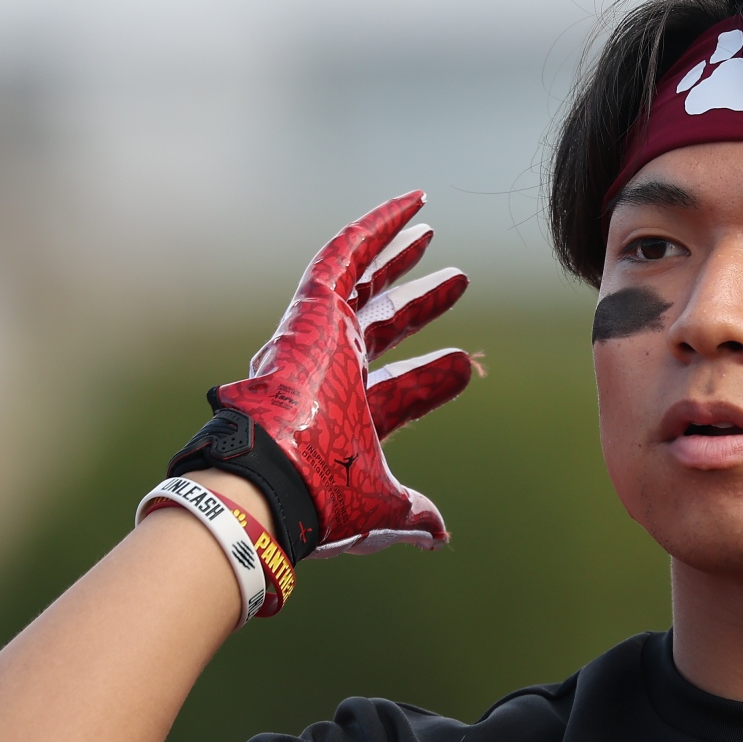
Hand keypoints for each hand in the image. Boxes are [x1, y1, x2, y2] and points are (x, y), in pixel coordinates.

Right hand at [191, 192, 476, 558]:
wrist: (275, 480)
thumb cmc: (322, 498)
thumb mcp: (378, 508)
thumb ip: (409, 516)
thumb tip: (437, 536)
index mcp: (350, 415)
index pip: (399, 387)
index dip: (434, 376)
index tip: (466, 367)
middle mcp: (334, 372)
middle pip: (382, 326)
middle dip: (419, 303)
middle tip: (457, 282)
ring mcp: (322, 338)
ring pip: (363, 283)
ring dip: (398, 258)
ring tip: (431, 234)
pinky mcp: (313, 309)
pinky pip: (345, 254)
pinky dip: (378, 227)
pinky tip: (411, 205)